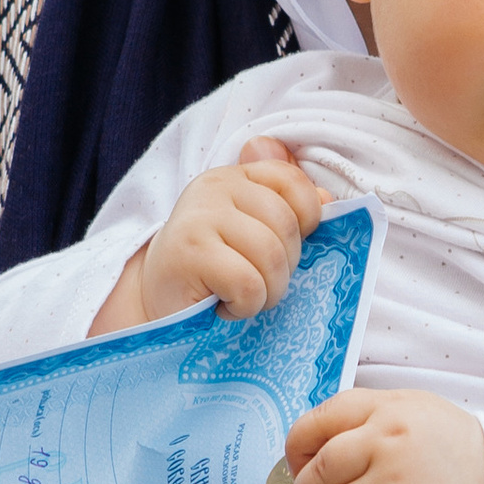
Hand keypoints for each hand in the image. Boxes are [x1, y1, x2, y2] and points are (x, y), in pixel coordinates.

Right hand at [137, 139, 325, 322]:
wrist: (156, 301)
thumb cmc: (213, 270)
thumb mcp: (252, 232)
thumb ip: (287, 208)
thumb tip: (327, 198)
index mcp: (236, 177)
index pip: (293, 181)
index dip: (306, 219)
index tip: (285, 247)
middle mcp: (216, 187)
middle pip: (287, 225)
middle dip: (285, 267)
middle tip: (259, 284)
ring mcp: (200, 216)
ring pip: (271, 255)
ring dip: (268, 292)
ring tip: (244, 298)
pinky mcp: (190, 252)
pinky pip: (249, 283)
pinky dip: (246, 306)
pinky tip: (226, 306)